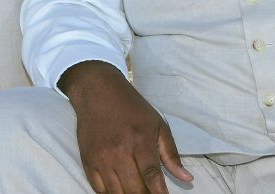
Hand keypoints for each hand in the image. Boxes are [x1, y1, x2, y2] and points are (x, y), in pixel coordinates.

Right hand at [60, 61, 192, 193]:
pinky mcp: (88, 161)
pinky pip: (99, 190)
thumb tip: (186, 178)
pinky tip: (121, 189)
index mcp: (140, 140)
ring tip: (137, 190)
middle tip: (151, 192)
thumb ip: (171, 154)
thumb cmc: (131, 107)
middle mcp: (119, 151)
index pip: (151, 175)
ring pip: (116, 193)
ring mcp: (101, 158)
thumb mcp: (157, 124)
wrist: (97, 91)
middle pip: (134, 189)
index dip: (159, 193)